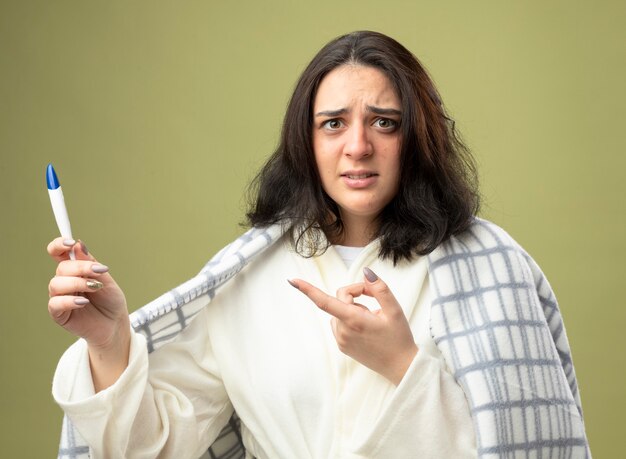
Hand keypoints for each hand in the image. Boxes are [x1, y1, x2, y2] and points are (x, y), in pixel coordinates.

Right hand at [47, 237, 129, 389]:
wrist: (116, 324)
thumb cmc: (111, 301)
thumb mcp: (106, 279)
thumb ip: (91, 264)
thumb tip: (79, 245)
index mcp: (74, 270)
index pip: (58, 253)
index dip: (59, 245)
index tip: (69, 242)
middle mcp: (65, 282)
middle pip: (61, 267)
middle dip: (80, 267)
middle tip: (99, 272)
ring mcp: (60, 297)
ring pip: (56, 284)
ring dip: (77, 283)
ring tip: (95, 287)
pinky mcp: (59, 314)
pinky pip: (55, 304)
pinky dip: (69, 300)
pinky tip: (84, 301)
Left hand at [289, 267, 417, 384]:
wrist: (400, 366)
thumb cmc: (399, 338)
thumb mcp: (394, 310)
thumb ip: (379, 288)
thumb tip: (366, 272)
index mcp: (353, 320)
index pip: (325, 301)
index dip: (307, 290)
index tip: (292, 281)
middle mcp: (343, 331)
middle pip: (340, 299)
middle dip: (356, 294)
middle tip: (375, 299)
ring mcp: (341, 340)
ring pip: (340, 311)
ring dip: (354, 308)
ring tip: (373, 319)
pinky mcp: (342, 346)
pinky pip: (340, 323)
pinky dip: (351, 319)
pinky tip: (367, 328)